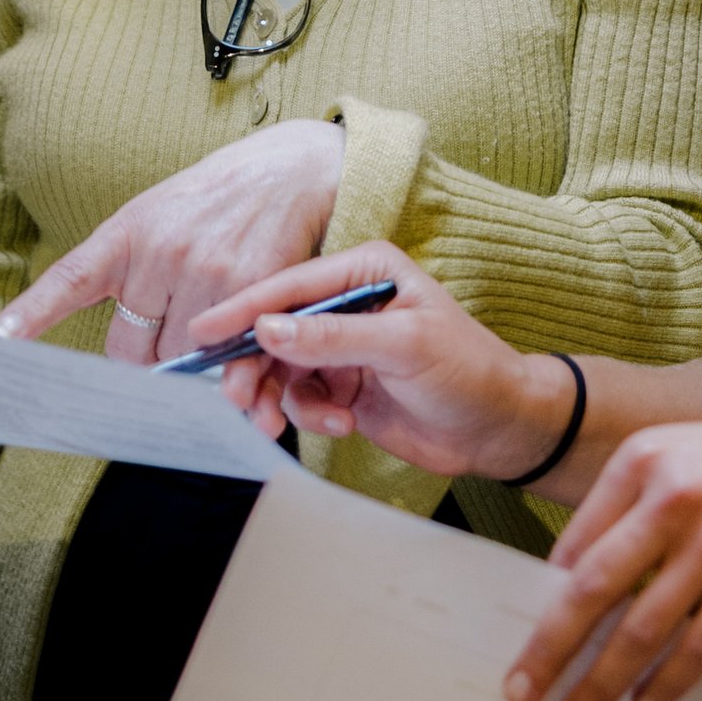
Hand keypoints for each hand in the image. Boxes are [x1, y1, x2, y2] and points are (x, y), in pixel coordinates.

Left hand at [0, 119, 347, 361]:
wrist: (292, 169)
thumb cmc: (219, 199)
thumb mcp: (161, 214)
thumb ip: (135, 273)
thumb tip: (127, 353)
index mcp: (129, 231)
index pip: (72, 278)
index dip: (35, 311)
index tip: (2, 339)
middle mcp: (161, 251)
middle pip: (132, 350)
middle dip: (149, 356)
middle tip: (174, 336)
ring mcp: (206, 270)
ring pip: (180, 357)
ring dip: (194, 359)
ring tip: (213, 325)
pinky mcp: (251, 288)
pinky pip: (226, 355)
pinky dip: (230, 369)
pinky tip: (237, 363)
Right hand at [188, 245, 575, 468]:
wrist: (498, 429)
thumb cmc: (468, 371)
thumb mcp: (404, 346)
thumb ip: (333, 337)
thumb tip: (268, 329)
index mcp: (363, 271)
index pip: (290, 285)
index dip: (243, 309)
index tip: (202, 332)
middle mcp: (346, 303)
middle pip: (273, 330)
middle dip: (254, 368)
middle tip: (241, 401)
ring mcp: (340, 346)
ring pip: (279, 369)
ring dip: (279, 400)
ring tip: (286, 426)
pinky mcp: (340, 386)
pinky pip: (298, 399)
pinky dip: (309, 416)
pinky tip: (342, 426)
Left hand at [503, 401, 701, 700]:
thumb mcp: (668, 452)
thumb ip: (617, 504)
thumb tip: (565, 575)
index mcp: (642, 464)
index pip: (577, 546)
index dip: (545, 604)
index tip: (525, 649)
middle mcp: (674, 500)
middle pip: (596, 590)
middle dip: (552, 650)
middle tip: (524, 694)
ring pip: (644, 630)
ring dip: (603, 682)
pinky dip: (669, 681)